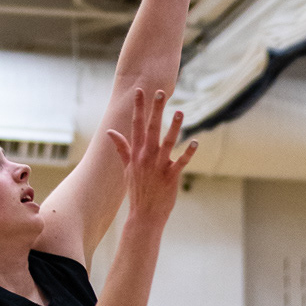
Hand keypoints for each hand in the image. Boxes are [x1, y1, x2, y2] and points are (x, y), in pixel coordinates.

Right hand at [108, 89, 197, 225]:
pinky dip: (188, 153)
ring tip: (180, 112)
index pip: (136, 125)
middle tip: (160, 92)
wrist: (144, 214)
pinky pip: (181, 162)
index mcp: (136, 153)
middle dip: (155, 110)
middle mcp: (146, 157)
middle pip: (151, 129)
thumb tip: (110, 132)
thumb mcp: (127, 168)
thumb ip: (121, 148)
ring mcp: (158, 166)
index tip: (140, 91)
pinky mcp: (170, 177)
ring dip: (174, 127)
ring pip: (168, 143)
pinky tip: (195, 142)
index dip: (139, 108)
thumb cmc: (137, 190)